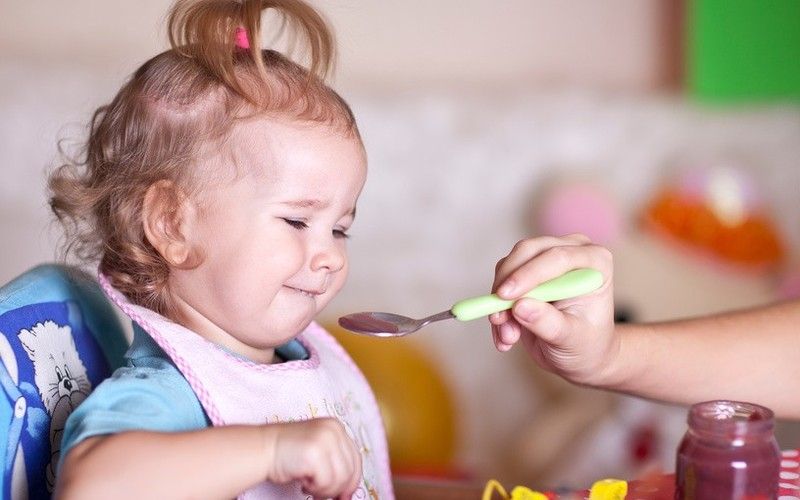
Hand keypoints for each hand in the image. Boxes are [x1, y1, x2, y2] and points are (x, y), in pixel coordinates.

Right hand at [265, 417, 361, 498]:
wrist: (262, 448)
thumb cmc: (287, 453)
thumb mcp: (318, 450)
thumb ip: (335, 461)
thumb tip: (349, 490)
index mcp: (336, 427)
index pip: (356, 459)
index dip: (352, 481)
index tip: (345, 496)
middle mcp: (333, 430)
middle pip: (350, 470)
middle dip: (337, 488)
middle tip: (320, 493)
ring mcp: (325, 440)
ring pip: (340, 479)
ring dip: (324, 490)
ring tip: (309, 486)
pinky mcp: (315, 453)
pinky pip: (326, 482)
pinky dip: (314, 489)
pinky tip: (302, 483)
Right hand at [488, 234, 615, 385]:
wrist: (579, 354)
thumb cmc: (586, 345)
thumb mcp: (572, 340)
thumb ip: (548, 323)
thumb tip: (520, 307)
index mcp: (596, 261)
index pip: (558, 257)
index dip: (529, 274)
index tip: (505, 297)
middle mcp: (571, 251)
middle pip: (528, 251)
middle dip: (507, 284)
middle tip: (497, 317)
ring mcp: (546, 258)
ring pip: (509, 265)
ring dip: (500, 301)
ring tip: (509, 337)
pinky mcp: (526, 269)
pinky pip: (501, 280)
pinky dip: (496, 307)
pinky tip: (506, 334)